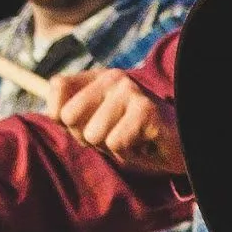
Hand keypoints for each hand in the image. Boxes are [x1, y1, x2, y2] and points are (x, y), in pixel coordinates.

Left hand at [49, 64, 186, 180]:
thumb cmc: (136, 139)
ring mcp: (130, 91)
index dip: (63, 117)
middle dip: (90, 139)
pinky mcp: (145, 110)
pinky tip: (145, 145)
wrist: (182, 148)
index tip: (89, 125)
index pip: (57, 87)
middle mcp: (113, 78)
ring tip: (133, 141)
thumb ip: (71, 116)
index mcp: (99, 78)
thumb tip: (50, 112)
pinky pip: (116, 143)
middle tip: (116, 136)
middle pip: (70, 117)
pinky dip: (129, 154)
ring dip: (112, 148)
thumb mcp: (98, 126)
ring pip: (93, 134)